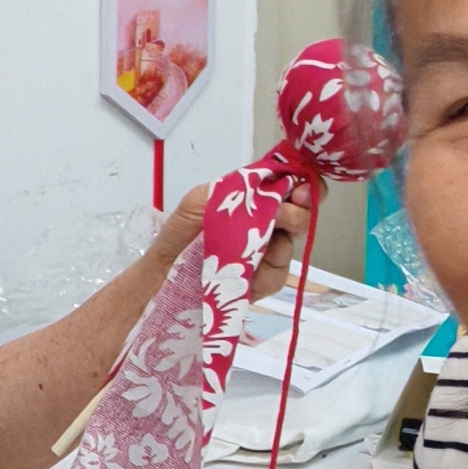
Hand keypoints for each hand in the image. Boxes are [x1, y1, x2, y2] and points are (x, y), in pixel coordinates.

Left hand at [148, 182, 304, 303]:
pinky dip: (261, 276)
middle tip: (282, 216)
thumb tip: (265, 189)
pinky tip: (243, 275)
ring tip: (246, 252)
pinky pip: (276, 277)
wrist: (164, 278)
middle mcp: (264, 225)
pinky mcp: (262, 282)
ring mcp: (266, 255)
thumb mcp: (198, 203)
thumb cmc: (179, 238)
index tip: (303, 188)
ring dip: (274, 247)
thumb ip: (232, 189)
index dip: (303, 185)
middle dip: (296, 214)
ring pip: (289, 248)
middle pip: (300, 216)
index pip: (288, 187)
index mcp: (252, 200)